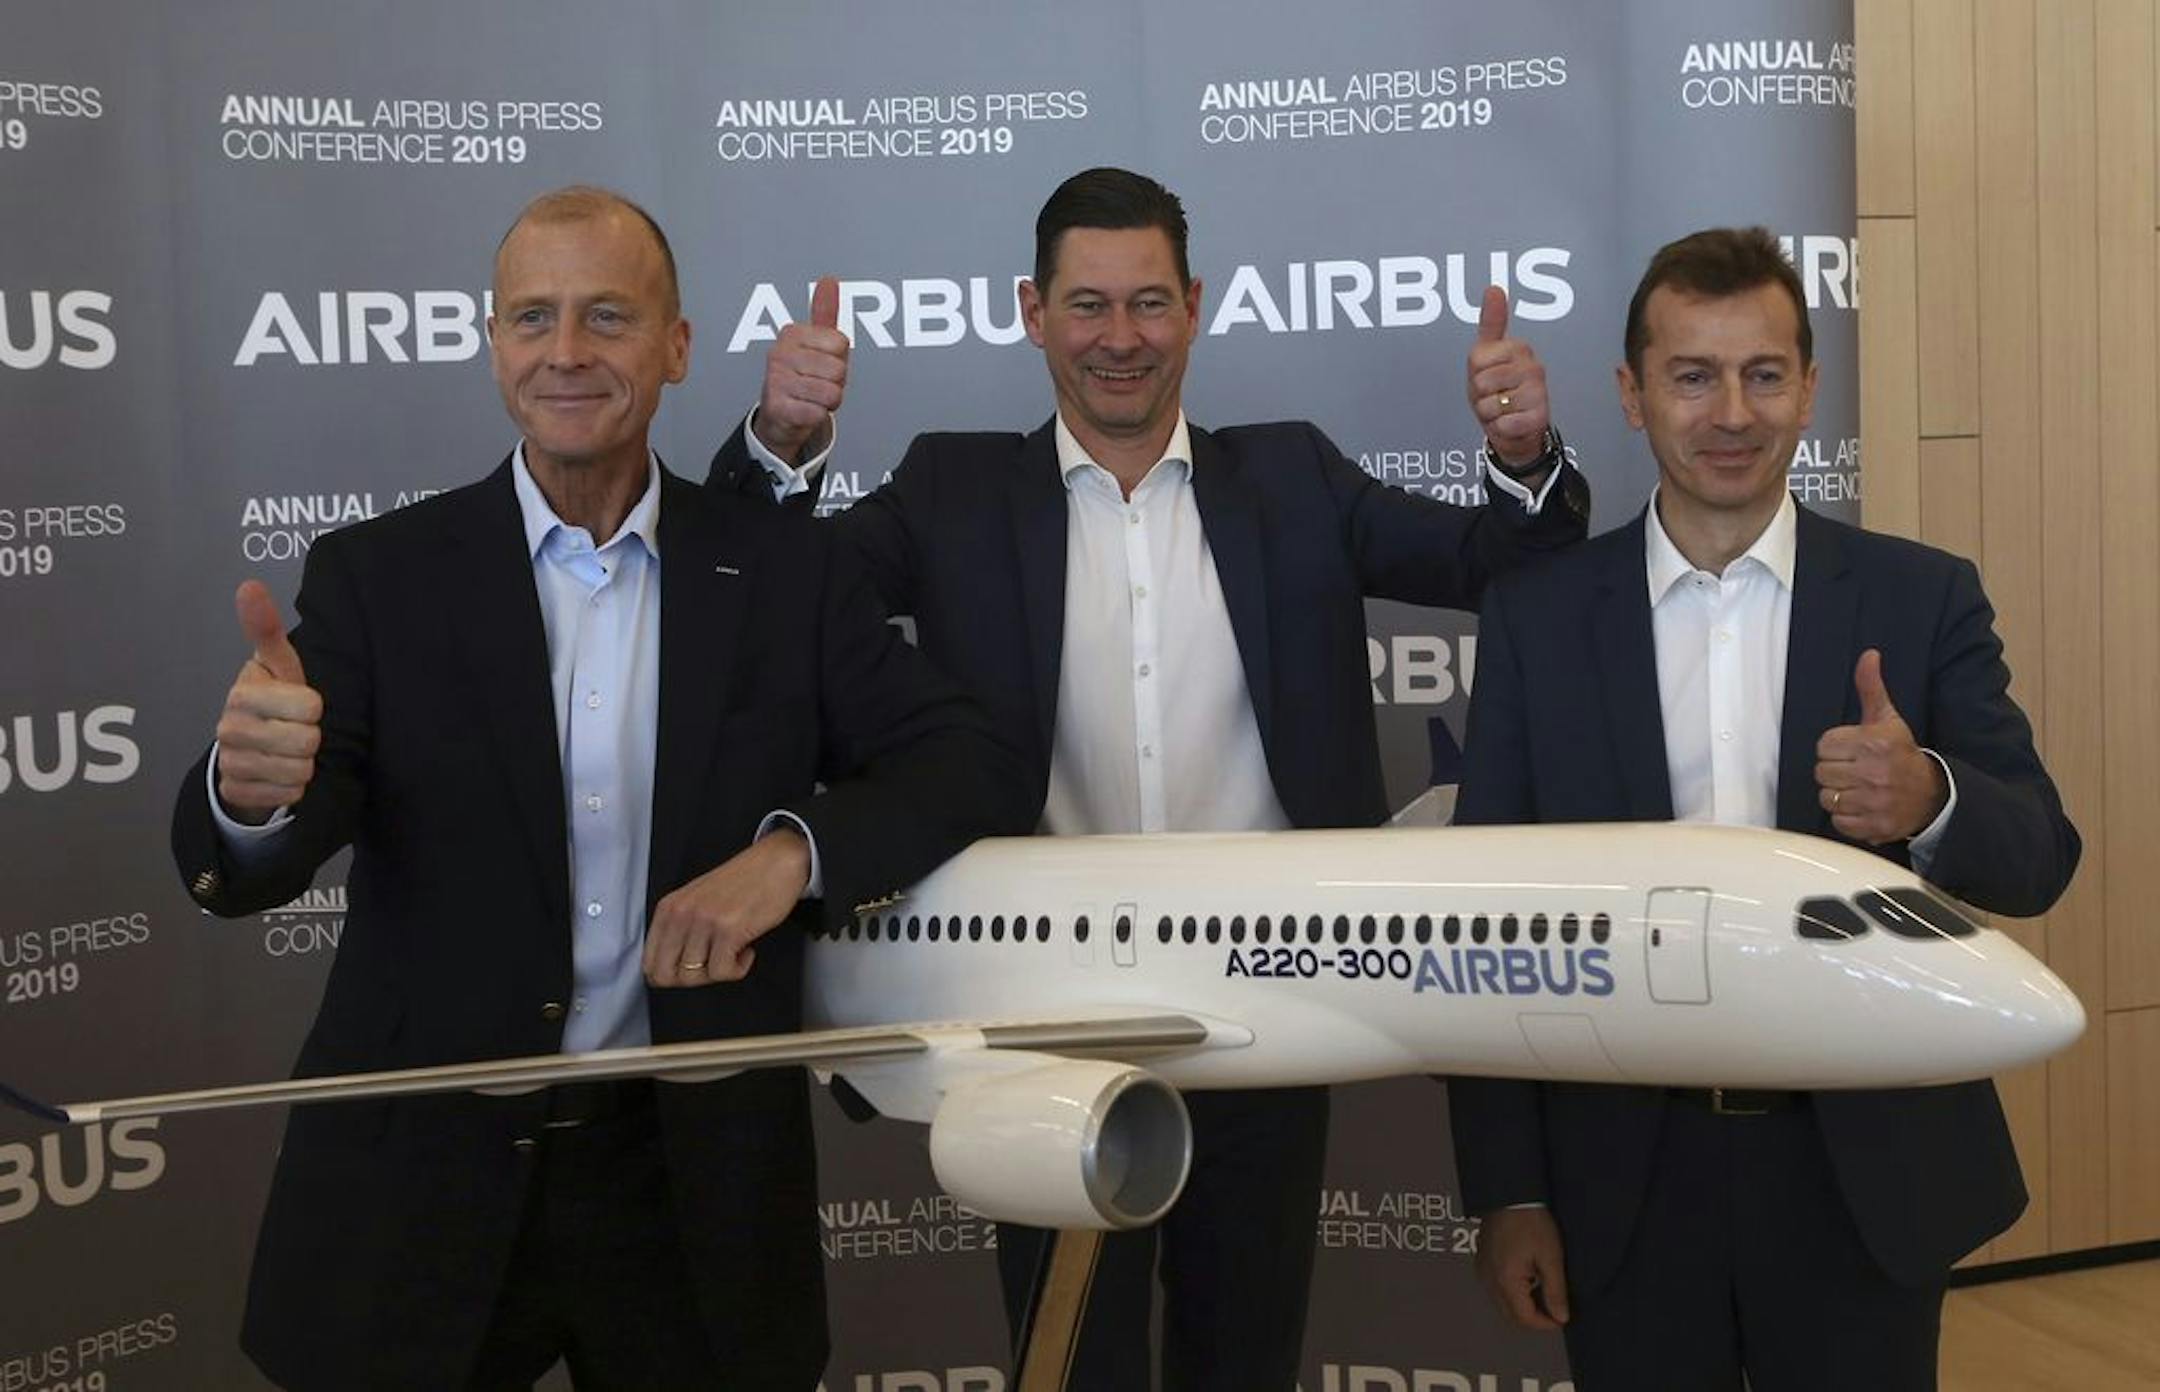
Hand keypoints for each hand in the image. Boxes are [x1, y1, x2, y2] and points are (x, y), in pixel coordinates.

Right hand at [214, 580, 322, 823]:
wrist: (249, 747)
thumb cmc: (275, 699)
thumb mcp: (279, 664)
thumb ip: (266, 629)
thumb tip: (249, 585)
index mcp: (243, 692)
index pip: (311, 706)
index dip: (314, 708)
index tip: (300, 705)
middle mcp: (229, 727)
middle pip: (307, 741)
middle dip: (311, 739)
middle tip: (297, 730)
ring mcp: (229, 761)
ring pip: (299, 771)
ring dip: (304, 765)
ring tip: (289, 752)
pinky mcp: (234, 791)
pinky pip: (287, 795)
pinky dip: (292, 788)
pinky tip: (279, 773)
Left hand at [643, 827, 811, 986]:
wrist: (776, 863)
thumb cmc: (742, 882)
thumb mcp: (697, 900)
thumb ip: (679, 928)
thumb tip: (671, 965)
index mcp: (669, 908)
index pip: (648, 962)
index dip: (669, 975)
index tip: (690, 970)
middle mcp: (681, 914)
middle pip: (665, 975)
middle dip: (691, 979)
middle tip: (711, 966)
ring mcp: (704, 922)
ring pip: (693, 977)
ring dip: (717, 972)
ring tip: (732, 953)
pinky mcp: (729, 930)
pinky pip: (722, 972)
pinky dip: (737, 970)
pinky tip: (746, 951)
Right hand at [752, 275, 847, 463]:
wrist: (780, 414)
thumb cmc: (802, 375)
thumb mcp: (815, 343)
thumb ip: (824, 312)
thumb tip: (829, 281)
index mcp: (792, 333)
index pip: (841, 343)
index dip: (840, 358)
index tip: (823, 362)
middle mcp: (780, 354)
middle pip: (838, 370)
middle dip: (835, 382)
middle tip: (818, 383)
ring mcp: (776, 380)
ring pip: (831, 393)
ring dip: (827, 401)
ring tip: (812, 397)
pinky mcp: (777, 408)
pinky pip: (818, 413)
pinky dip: (817, 417)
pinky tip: (804, 410)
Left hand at [1465, 286, 1551, 472]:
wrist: (1514, 428)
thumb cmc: (1498, 390)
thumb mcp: (1486, 356)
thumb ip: (1491, 322)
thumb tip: (1494, 289)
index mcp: (1518, 348)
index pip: (1477, 361)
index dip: (1474, 373)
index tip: (1486, 374)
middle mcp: (1533, 366)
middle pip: (1483, 382)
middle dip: (1481, 395)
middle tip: (1494, 396)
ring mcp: (1539, 391)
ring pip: (1491, 404)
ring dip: (1490, 413)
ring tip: (1502, 409)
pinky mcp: (1539, 416)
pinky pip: (1503, 423)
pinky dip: (1501, 428)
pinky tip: (1510, 423)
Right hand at [1474, 1206, 1570, 1330]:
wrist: (1510, 1194)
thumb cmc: (1531, 1222)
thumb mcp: (1551, 1257)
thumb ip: (1555, 1290)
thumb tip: (1561, 1316)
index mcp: (1506, 1281)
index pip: (1525, 1318)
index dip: (1546, 1323)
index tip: (1562, 1317)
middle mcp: (1489, 1280)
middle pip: (1510, 1315)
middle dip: (1533, 1318)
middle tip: (1555, 1309)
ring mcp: (1482, 1270)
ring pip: (1502, 1303)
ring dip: (1522, 1305)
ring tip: (1544, 1292)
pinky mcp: (1482, 1261)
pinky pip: (1496, 1288)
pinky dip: (1512, 1292)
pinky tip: (1528, 1279)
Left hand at [1815, 648, 1948, 843]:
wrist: (1932, 794)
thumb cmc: (1902, 753)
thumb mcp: (1887, 718)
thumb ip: (1871, 688)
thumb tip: (1868, 656)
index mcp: (1874, 743)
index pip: (1824, 746)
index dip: (1834, 748)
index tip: (1851, 750)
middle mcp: (1874, 772)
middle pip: (1821, 772)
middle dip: (1834, 770)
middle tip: (1854, 769)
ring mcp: (1875, 801)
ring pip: (1826, 797)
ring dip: (1838, 794)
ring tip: (1857, 787)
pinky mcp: (1874, 826)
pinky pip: (1838, 821)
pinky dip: (1846, 816)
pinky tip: (1862, 804)